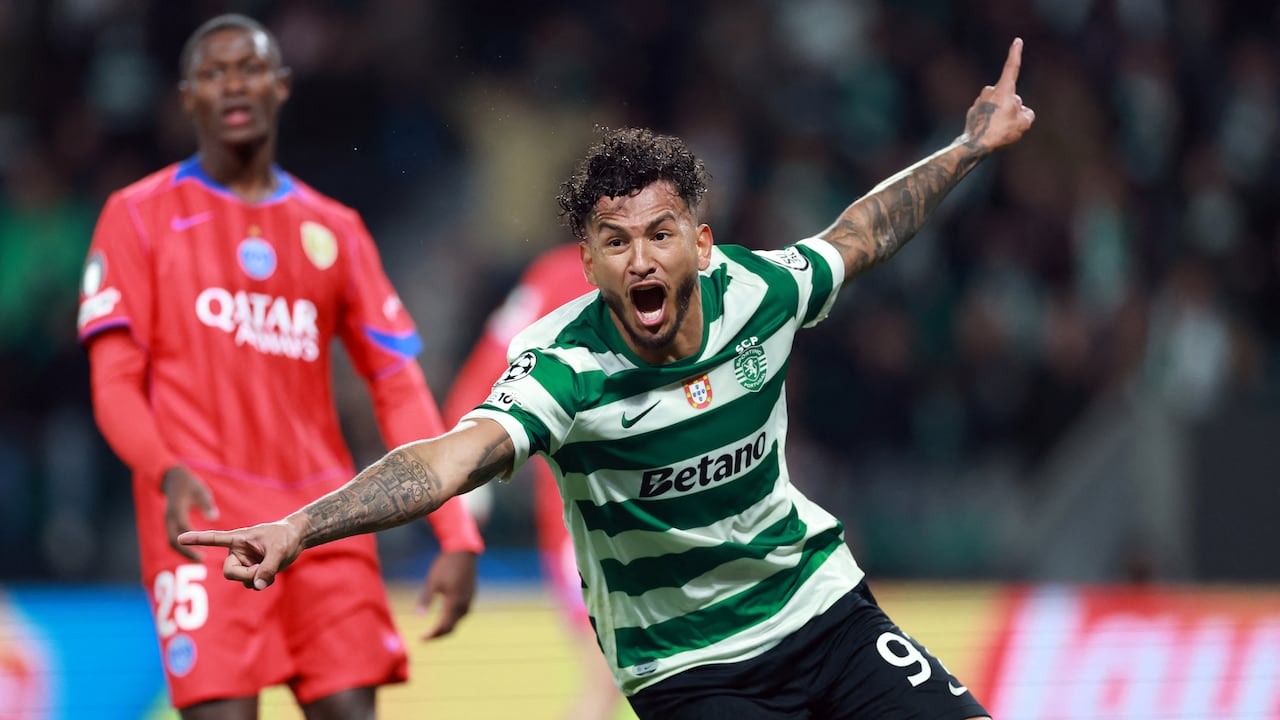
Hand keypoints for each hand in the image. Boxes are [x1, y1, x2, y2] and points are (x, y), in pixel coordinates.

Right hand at [162, 466, 218, 561]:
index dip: (192, 541)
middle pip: (173, 541)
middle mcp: (169, 518)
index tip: (203, 550)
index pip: (183, 528)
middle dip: (185, 552)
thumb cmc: (189, 484)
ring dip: (183, 552)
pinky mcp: (170, 522)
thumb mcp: (200, 491)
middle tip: (200, 560)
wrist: (173, 478)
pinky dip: (181, 547)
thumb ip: (206, 504)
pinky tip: (194, 551)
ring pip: (171, 541)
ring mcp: (168, 521)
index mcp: (177, 511)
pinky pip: (173, 538)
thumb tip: (214, 518)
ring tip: (198, 559)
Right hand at [177, 520, 302, 589]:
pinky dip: (261, 583)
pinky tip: (270, 575)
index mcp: (238, 539)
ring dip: (256, 580)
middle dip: (245, 576)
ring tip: (270, 567)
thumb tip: (257, 585)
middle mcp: (237, 552)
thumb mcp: (279, 550)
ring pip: (242, 581)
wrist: (295, 538)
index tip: (179, 538)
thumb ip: (268, 567)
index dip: (197, 540)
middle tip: (261, 573)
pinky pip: (251, 584)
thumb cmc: (285, 537)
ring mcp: (244, 563)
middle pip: (230, 572)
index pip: (214, 539)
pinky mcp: (252, 572)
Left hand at [415, 550, 476, 639]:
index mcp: (454, 602)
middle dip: (439, 635)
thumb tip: (419, 617)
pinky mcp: (471, 595)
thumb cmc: (445, 565)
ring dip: (446, 627)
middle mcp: (464, 605)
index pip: (443, 626)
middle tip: (426, 638)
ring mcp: (469, 600)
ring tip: (434, 630)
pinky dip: (452, 619)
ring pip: (458, 621)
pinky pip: (462, 614)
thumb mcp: (432, 582)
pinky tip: (445, 616)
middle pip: (452, 627)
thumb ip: (425, 600)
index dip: (432, 635)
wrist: (463, 551)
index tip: (421, 639)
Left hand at [962, 37, 1035, 154]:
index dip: (1015, 54)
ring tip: (998, 130)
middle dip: (1012, 107)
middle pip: (1009, 96)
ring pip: (998, 106)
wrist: (975, 145)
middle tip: (1008, 124)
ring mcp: (979, 101)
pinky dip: (991, 121)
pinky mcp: (973, 112)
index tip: (1017, 41)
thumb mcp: (1024, 123)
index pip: (1012, 67)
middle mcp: (989, 91)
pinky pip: (988, 114)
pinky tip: (989, 132)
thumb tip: (1020, 111)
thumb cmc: (1001, 132)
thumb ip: (1027, 113)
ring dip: (1001, 115)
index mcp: (1003, 89)